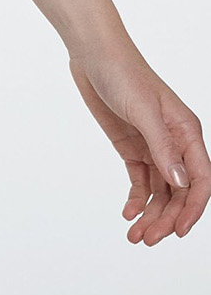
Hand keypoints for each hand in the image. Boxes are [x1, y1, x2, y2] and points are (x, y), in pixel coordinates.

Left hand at [67, 40, 208, 243]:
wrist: (93, 54)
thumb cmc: (124, 73)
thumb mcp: (144, 110)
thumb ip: (162, 147)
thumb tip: (181, 183)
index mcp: (187, 132)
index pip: (199, 179)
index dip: (192, 209)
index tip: (178, 232)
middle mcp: (174, 142)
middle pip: (178, 191)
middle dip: (166, 218)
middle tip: (147, 240)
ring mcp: (152, 146)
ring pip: (159, 190)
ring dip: (150, 214)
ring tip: (135, 236)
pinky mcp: (131, 147)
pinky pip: (140, 180)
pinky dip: (136, 199)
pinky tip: (128, 213)